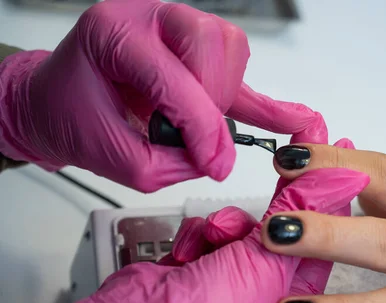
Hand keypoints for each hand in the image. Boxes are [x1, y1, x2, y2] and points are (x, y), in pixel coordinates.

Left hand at [0, 0, 320, 191]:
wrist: (57, 102)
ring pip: (230, 45)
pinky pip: (236, 68)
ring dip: (228, 92)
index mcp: (113, 34)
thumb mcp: (111, 157)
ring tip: (207, 124)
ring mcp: (173, 28)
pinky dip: (261, 99)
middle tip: (203, 139)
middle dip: (215, 100)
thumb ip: (169, 164)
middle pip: (211, 42)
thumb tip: (217, 158)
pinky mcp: (193, 51)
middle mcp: (147, 17)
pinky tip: (291, 118)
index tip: (212, 165)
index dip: (201, 129)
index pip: (173, 78)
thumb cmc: (72, 117)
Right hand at [60, 152, 368, 302]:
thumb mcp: (268, 262)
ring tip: (216, 240)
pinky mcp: (196, 264)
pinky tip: (189, 254)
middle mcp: (261, 291)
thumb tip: (343, 180)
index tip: (331, 166)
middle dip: (272, 211)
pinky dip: (198, 235)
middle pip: (279, 230)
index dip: (323, 202)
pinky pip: (208, 231)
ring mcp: (226, 279)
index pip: (317, 241)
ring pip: (241, 226)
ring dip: (226, 226)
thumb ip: (302, 214)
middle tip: (290, 164)